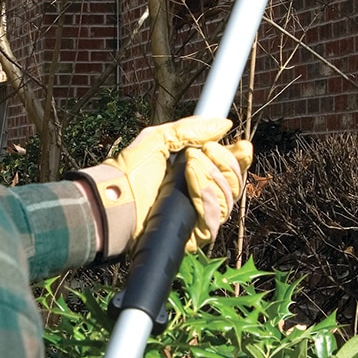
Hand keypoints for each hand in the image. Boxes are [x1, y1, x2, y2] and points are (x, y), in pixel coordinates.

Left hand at [76, 117, 252, 256]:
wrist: (116, 199)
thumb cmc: (130, 171)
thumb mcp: (159, 139)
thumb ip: (191, 130)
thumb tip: (224, 123)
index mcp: (195, 171)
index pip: (230, 167)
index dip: (239, 157)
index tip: (241, 145)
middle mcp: (200, 194)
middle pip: (234, 182)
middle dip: (223, 163)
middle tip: (199, 153)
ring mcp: (198, 215)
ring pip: (228, 200)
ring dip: (212, 178)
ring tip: (188, 169)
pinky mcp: (194, 234)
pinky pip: (216, 220)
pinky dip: (208, 201)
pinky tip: (194, 189)